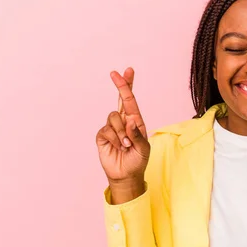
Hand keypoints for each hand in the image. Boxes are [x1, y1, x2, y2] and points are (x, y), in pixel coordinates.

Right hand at [96, 67, 150, 183]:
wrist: (126, 175)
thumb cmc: (138, 161)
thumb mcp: (144, 149)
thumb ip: (137, 135)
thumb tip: (131, 120)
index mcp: (136, 122)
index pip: (131, 101)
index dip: (128, 86)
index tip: (127, 71)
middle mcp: (124, 122)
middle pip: (120, 99)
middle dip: (120, 85)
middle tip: (115, 73)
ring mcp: (112, 128)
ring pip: (114, 117)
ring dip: (122, 132)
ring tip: (127, 145)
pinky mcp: (103, 136)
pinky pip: (106, 130)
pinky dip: (115, 139)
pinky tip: (119, 147)